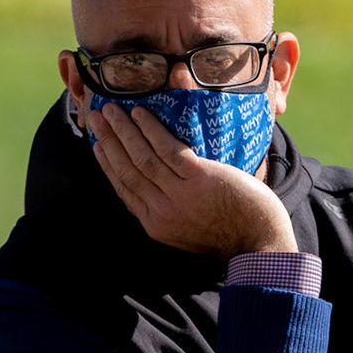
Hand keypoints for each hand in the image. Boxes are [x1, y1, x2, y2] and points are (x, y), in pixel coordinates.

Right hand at [86, 101, 295, 257]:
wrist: (258, 242)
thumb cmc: (230, 232)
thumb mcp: (187, 231)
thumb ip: (170, 211)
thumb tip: (159, 188)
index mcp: (156, 225)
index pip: (124, 188)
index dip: (107, 163)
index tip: (97, 144)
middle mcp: (161, 211)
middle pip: (126, 170)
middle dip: (107, 141)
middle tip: (94, 117)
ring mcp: (179, 195)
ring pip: (142, 157)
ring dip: (123, 130)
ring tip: (110, 110)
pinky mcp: (199, 179)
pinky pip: (168, 149)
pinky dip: (151, 130)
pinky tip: (140, 114)